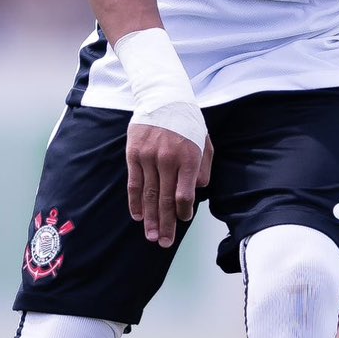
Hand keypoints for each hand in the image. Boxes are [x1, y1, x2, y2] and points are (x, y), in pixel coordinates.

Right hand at [127, 126, 212, 245]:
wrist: (163, 95)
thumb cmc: (188, 121)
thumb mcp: (204, 140)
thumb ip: (203, 167)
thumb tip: (197, 190)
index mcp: (188, 157)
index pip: (184, 194)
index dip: (183, 211)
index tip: (183, 220)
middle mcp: (167, 159)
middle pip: (165, 199)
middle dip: (165, 224)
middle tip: (164, 242)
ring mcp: (148, 157)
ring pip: (148, 195)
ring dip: (149, 218)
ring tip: (151, 236)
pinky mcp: (133, 154)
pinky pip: (134, 183)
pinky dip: (135, 201)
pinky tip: (137, 215)